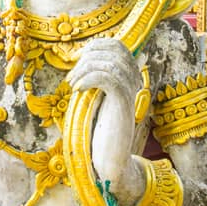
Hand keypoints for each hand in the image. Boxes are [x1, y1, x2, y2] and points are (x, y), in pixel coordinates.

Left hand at [67, 39, 142, 203]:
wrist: (108, 160)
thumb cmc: (98, 132)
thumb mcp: (94, 98)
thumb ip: (94, 77)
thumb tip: (83, 56)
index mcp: (129, 77)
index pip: (118, 44)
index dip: (96, 46)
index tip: (78, 60)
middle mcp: (134, 81)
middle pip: (114, 49)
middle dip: (88, 57)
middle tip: (72, 77)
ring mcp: (130, 92)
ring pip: (109, 61)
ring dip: (84, 69)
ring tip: (73, 84)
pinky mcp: (123, 103)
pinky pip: (107, 76)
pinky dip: (88, 78)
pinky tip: (78, 89)